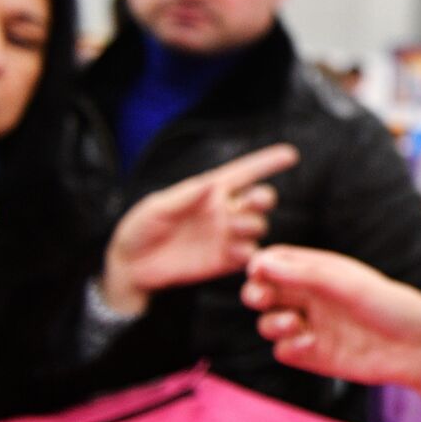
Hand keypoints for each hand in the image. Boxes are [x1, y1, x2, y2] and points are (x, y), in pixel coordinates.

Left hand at [101, 144, 299, 314]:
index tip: (290, 154)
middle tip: (255, 201)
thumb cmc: (140, 229)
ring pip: (257, 226)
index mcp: (209, 190)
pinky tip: (238, 252)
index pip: (244, 173)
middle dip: (263, 197)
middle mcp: (224, 211)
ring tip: (234, 228)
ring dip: (253, 224)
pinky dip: (251, 253)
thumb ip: (184, 196)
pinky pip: (249, 255)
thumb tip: (211, 183)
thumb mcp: (155, 207)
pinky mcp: (226, 261)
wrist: (130, 267)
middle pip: (258, 199)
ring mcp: (227, 236)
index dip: (267, 162)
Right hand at [241, 245, 420, 388]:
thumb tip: (261, 262)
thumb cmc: (391, 307)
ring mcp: (312, 326)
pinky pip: (283, 350)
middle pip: (265, 290)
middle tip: (262, 298)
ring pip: (269, 322)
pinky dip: (289, 347)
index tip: (259, 270)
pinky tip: (311, 344)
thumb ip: (306, 274)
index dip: (263, 264)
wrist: (416, 349)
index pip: (277, 261)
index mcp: (321, 271)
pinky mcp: (314, 355)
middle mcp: (312, 297)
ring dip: (272, 322)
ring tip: (293, 323)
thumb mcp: (349, 285)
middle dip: (256, 293)